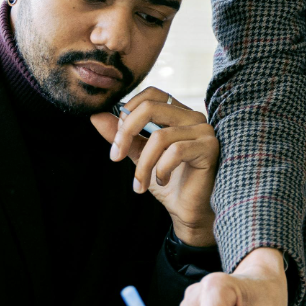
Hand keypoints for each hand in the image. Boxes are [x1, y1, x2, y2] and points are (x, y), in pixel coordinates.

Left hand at [92, 88, 217, 245]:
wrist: (189, 211)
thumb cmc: (169, 182)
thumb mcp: (139, 156)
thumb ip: (123, 136)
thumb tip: (96, 116)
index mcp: (178, 113)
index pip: (151, 94)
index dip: (129, 111)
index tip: (117, 139)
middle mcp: (193, 116)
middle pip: (151, 108)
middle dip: (126, 133)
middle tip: (115, 156)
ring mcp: (204, 130)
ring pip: (160, 136)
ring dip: (143, 164)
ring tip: (140, 183)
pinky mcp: (209, 147)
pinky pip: (176, 151)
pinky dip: (161, 169)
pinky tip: (162, 181)